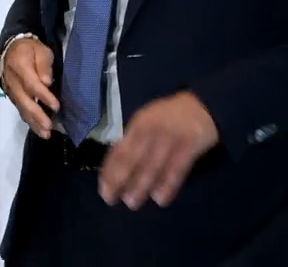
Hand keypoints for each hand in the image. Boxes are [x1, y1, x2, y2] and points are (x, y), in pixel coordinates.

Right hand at [1, 38, 59, 137]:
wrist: (11, 48)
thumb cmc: (30, 49)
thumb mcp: (41, 50)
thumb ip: (44, 65)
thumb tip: (47, 81)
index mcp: (20, 66)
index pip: (31, 83)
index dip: (43, 96)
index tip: (56, 106)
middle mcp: (12, 80)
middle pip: (24, 100)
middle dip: (37, 115)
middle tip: (49, 127)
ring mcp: (10, 89)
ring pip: (21, 107)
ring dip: (33, 122)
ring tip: (45, 134)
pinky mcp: (11, 95)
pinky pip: (19, 108)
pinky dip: (29, 120)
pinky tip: (38, 128)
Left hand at [99, 91, 218, 209]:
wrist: (204, 105)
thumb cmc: (169, 118)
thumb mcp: (147, 123)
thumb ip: (134, 143)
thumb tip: (116, 169)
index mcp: (137, 125)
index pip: (119, 150)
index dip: (110, 170)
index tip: (102, 188)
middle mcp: (150, 130)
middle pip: (132, 158)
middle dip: (119, 179)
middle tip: (111, 199)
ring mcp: (170, 137)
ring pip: (152, 165)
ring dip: (140, 185)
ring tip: (132, 202)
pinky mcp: (191, 144)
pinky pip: (177, 168)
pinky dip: (167, 184)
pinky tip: (160, 199)